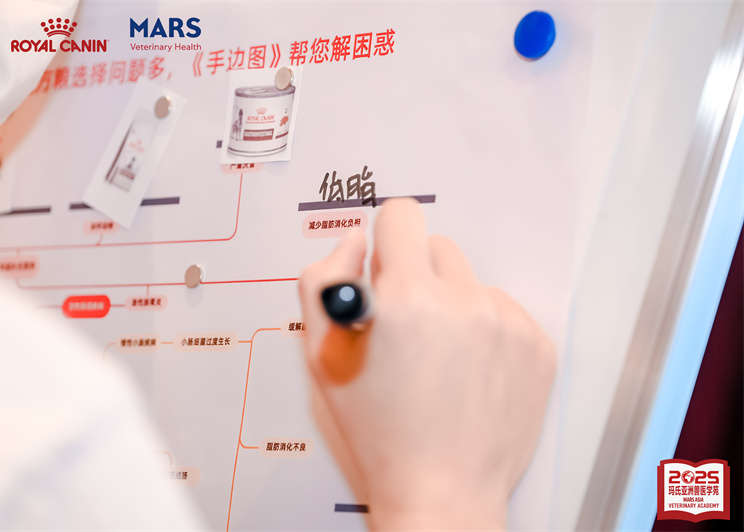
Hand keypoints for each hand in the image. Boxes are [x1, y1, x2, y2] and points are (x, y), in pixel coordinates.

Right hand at [299, 198, 555, 529]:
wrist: (442, 490)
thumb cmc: (379, 431)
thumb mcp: (322, 355)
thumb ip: (324, 280)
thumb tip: (355, 240)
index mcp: (406, 298)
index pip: (402, 215)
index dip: (386, 238)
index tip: (386, 263)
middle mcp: (463, 302)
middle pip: (437, 246)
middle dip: (417, 276)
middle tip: (407, 327)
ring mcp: (506, 323)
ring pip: (471, 281)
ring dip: (452, 304)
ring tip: (439, 358)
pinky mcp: (536, 345)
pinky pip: (503, 311)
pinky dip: (485, 331)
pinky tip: (468, 371)